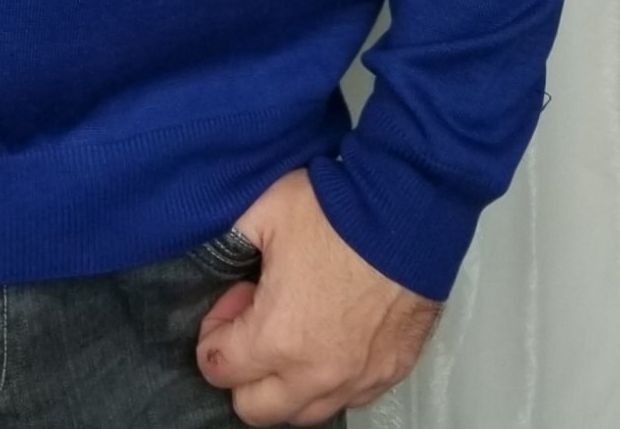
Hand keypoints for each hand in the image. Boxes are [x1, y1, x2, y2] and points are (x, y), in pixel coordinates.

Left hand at [196, 166, 443, 425]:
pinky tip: (328, 338)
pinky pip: (347, 399)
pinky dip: (328, 382)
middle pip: (255, 409)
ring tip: (291, 332)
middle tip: (254, 320)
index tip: (233, 299)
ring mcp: (357, 379)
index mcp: (277, 337)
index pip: (218, 368)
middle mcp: (316, 374)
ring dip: (285, 384)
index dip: (214, 333)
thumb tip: (218, 258)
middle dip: (242, 372)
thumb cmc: (334, 212)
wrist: (405, 212)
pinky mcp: (390, 373)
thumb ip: (228, 244)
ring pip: (304, 413)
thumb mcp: (262, 212)